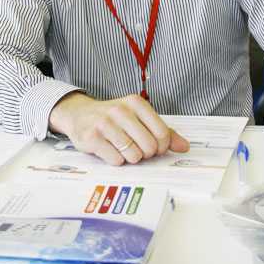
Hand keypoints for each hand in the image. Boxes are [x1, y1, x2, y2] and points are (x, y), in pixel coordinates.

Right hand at [48, 92, 189, 166]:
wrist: (79, 113)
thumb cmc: (113, 118)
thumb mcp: (138, 117)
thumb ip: (162, 131)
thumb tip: (184, 147)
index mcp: (136, 103)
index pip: (162, 133)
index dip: (162, 147)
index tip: (155, 146)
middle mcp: (120, 110)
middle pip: (149, 147)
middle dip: (146, 154)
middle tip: (136, 148)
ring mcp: (105, 124)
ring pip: (134, 156)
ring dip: (130, 158)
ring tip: (122, 148)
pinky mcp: (92, 138)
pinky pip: (116, 161)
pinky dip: (116, 161)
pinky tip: (109, 150)